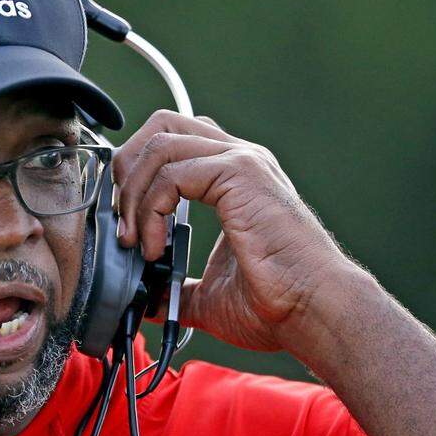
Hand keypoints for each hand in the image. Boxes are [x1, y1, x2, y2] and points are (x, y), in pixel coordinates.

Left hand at [111, 110, 354, 351]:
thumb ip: (176, 288)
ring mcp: (241, 161)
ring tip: (135, 240)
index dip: (136, 173)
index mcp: (233, 178)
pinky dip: (150, 209)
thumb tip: (148, 299)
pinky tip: (156, 247)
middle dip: (127, 167)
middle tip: (122, 218)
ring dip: (133, 193)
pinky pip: (172, 173)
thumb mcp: (208, 295)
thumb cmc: (277, 303)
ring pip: (160, 143)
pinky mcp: (240, 173)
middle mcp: (238, 159)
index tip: (126, 224)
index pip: (172, 143)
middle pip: (161, 125)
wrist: (313, 310)